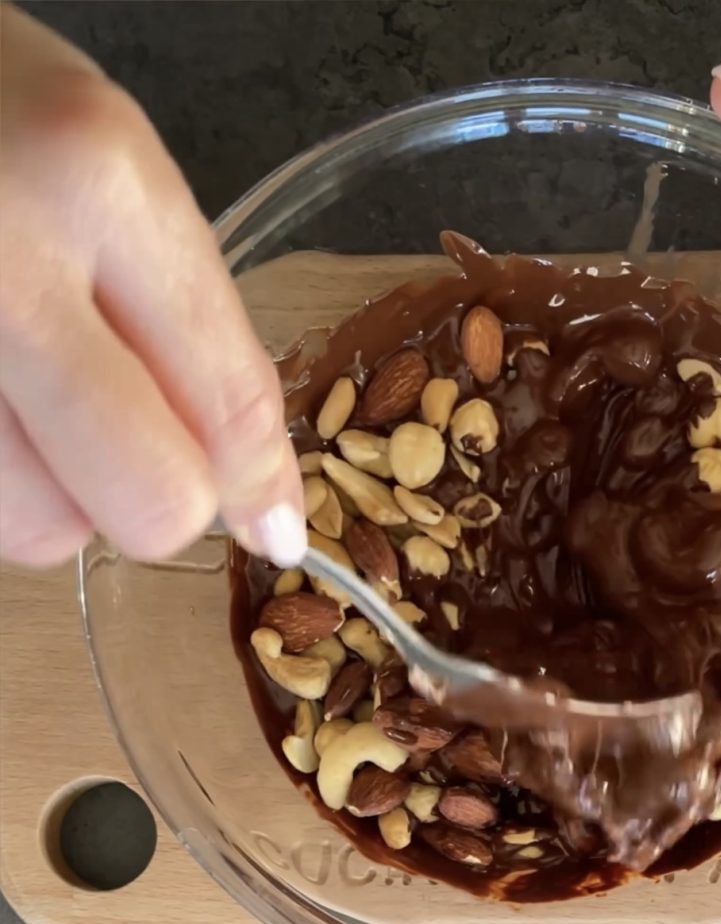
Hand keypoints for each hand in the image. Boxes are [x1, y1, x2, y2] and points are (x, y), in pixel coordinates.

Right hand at [0, 7, 304, 567]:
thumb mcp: (116, 176)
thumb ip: (192, 323)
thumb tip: (254, 488)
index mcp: (99, 185)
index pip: (229, 402)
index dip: (262, 486)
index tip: (274, 527)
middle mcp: (3, 268)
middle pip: (151, 501)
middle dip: (167, 501)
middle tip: (143, 450)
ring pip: (41, 530)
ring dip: (62, 493)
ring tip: (38, 399)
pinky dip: (2, 474)